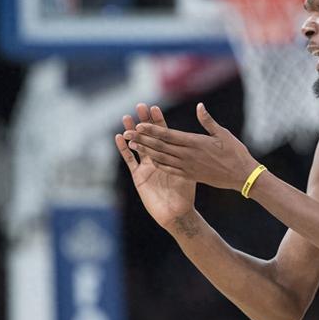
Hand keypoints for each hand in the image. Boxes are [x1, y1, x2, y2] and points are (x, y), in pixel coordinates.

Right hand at [115, 104, 195, 228]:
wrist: (177, 213)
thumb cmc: (187, 194)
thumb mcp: (192, 170)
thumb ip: (191, 154)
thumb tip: (199, 139)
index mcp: (171, 156)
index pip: (165, 134)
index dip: (159, 121)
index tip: (155, 107)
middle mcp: (158, 159)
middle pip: (150, 136)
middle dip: (144, 121)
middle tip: (139, 106)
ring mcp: (147, 167)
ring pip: (138, 145)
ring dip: (132, 131)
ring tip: (126, 117)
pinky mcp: (139, 177)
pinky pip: (130, 161)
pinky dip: (124, 149)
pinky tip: (119, 137)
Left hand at [123, 103, 259, 191]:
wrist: (242, 176)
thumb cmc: (235, 153)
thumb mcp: (223, 134)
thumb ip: (208, 121)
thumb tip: (199, 106)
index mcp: (195, 142)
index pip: (168, 135)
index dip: (152, 129)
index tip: (139, 124)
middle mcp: (188, 155)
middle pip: (161, 145)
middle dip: (143, 138)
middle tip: (127, 132)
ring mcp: (188, 166)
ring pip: (162, 157)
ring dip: (147, 151)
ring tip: (133, 144)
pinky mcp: (190, 175)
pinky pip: (170, 169)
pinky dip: (158, 163)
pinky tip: (149, 159)